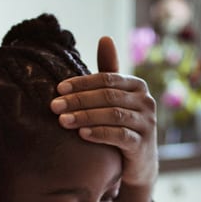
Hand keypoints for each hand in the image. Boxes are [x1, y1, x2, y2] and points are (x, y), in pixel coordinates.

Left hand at [52, 36, 157, 189]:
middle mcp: (146, 101)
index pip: (107, 79)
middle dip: (78, 100)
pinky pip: (119, 135)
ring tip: (62, 121)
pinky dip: (99, 133)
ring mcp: (147, 123)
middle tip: (54, 106)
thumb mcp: (115, 99)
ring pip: (113, 115)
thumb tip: (105, 37)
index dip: (81, 83)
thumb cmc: (122, 126)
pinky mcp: (143, 144)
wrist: (138, 164)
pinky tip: (81, 134)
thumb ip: (109, 72)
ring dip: (85, 116)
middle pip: (108, 96)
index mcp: (137, 86)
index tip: (58, 89)